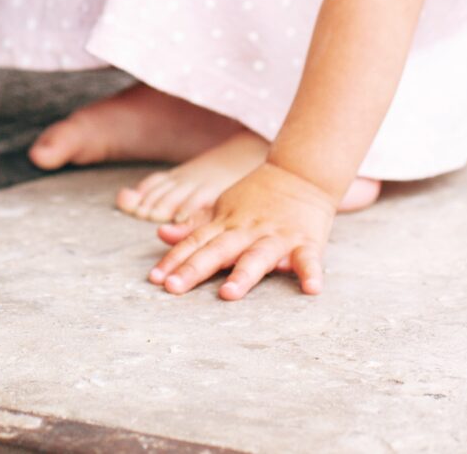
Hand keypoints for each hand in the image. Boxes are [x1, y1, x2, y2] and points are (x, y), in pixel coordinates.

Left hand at [149, 162, 335, 299]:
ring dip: (243, 274)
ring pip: (257, 257)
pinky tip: (311, 290)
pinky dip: (311, 273)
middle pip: (217, 251)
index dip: (174, 260)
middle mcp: (248, 231)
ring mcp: (277, 237)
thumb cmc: (259, 197)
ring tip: (228, 293)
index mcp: (227, 224)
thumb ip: (195, 224)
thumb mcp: (223, 207)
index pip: (195, 242)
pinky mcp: (306, 242)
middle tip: (174, 287)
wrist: (301, 173)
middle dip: (195, 269)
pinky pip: (309, 260)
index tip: (155, 278)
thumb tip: (161, 235)